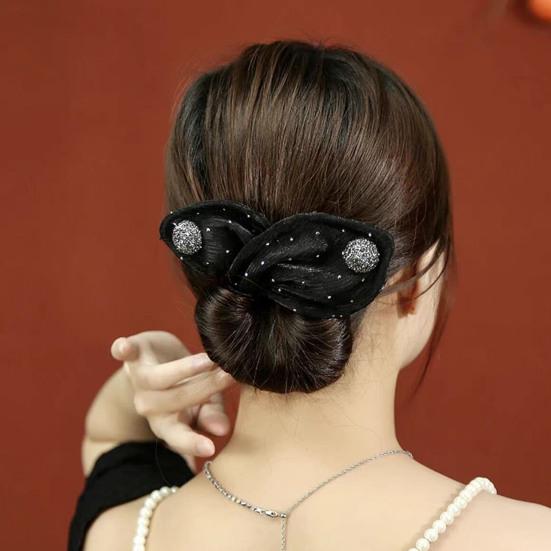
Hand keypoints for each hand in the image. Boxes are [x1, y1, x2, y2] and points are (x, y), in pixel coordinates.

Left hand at [110, 331, 234, 471]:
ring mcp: (139, 378)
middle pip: (172, 402)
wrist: (159, 358)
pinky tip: (123, 346)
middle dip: (203, 389)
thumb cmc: (187, 386)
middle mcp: (149, 404)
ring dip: (182, 370)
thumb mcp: (205, 404)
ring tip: (209, 361)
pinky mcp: (134, 354)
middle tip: (229, 376)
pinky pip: (123, 353)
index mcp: (166, 422)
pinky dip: (122, 349)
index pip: (177, 437)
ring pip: (154, 379)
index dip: (191, 443)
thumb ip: (212, 417)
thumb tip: (223, 430)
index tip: (210, 449)